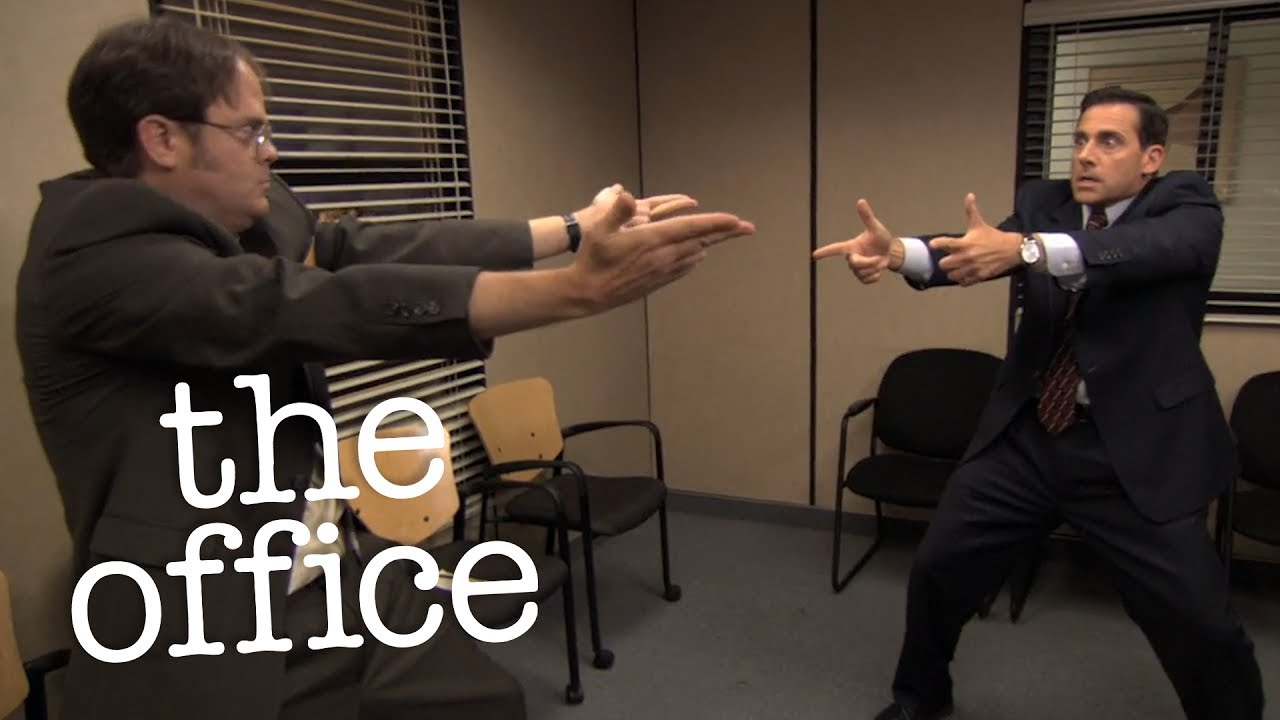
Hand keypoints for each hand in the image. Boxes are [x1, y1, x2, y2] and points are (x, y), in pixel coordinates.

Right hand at [571, 190, 754, 310]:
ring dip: (711, 242)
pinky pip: (684, 267)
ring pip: (695, 253)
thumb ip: (617, 211)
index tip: (736, 220)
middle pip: (701, 240)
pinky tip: (698, 254)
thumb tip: (628, 196)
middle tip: (748, 228)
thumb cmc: (592, 258)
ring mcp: (662, 271)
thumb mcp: (599, 229)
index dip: (716, 223)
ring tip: (726, 235)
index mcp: (653, 241)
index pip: (692, 228)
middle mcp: (663, 256)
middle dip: (726, 233)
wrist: (588, 293)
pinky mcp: (658, 281)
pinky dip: (695, 257)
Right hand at [812, 199, 897, 283]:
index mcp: (851, 246)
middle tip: (879, 258)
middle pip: (854, 264)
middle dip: (869, 262)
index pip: (835, 249)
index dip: (825, 252)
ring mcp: (856, 269)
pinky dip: (876, 276)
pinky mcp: (862, 277)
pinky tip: (878, 270)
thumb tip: (861, 201)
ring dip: (874, 268)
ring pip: (861, 273)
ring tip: (879, 261)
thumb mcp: (875, 227)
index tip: (814, 255)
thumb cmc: (880, 238)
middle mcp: (851, 258)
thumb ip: (867, 216)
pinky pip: (866, 280)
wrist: (890, 252)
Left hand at [929, 193, 1021, 286]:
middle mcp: (967, 256)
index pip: (944, 244)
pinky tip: (965, 273)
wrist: (1012, 250)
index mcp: (965, 243)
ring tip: (957, 267)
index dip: (937, 244)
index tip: (933, 244)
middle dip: (945, 261)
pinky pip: (963, 282)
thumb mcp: (980, 224)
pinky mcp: (979, 277)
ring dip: (953, 272)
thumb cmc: (993, 237)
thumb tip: (969, 195)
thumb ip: (971, 211)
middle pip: (943, 264)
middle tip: (950, 258)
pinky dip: (962, 279)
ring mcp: (972, 268)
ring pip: (952, 275)